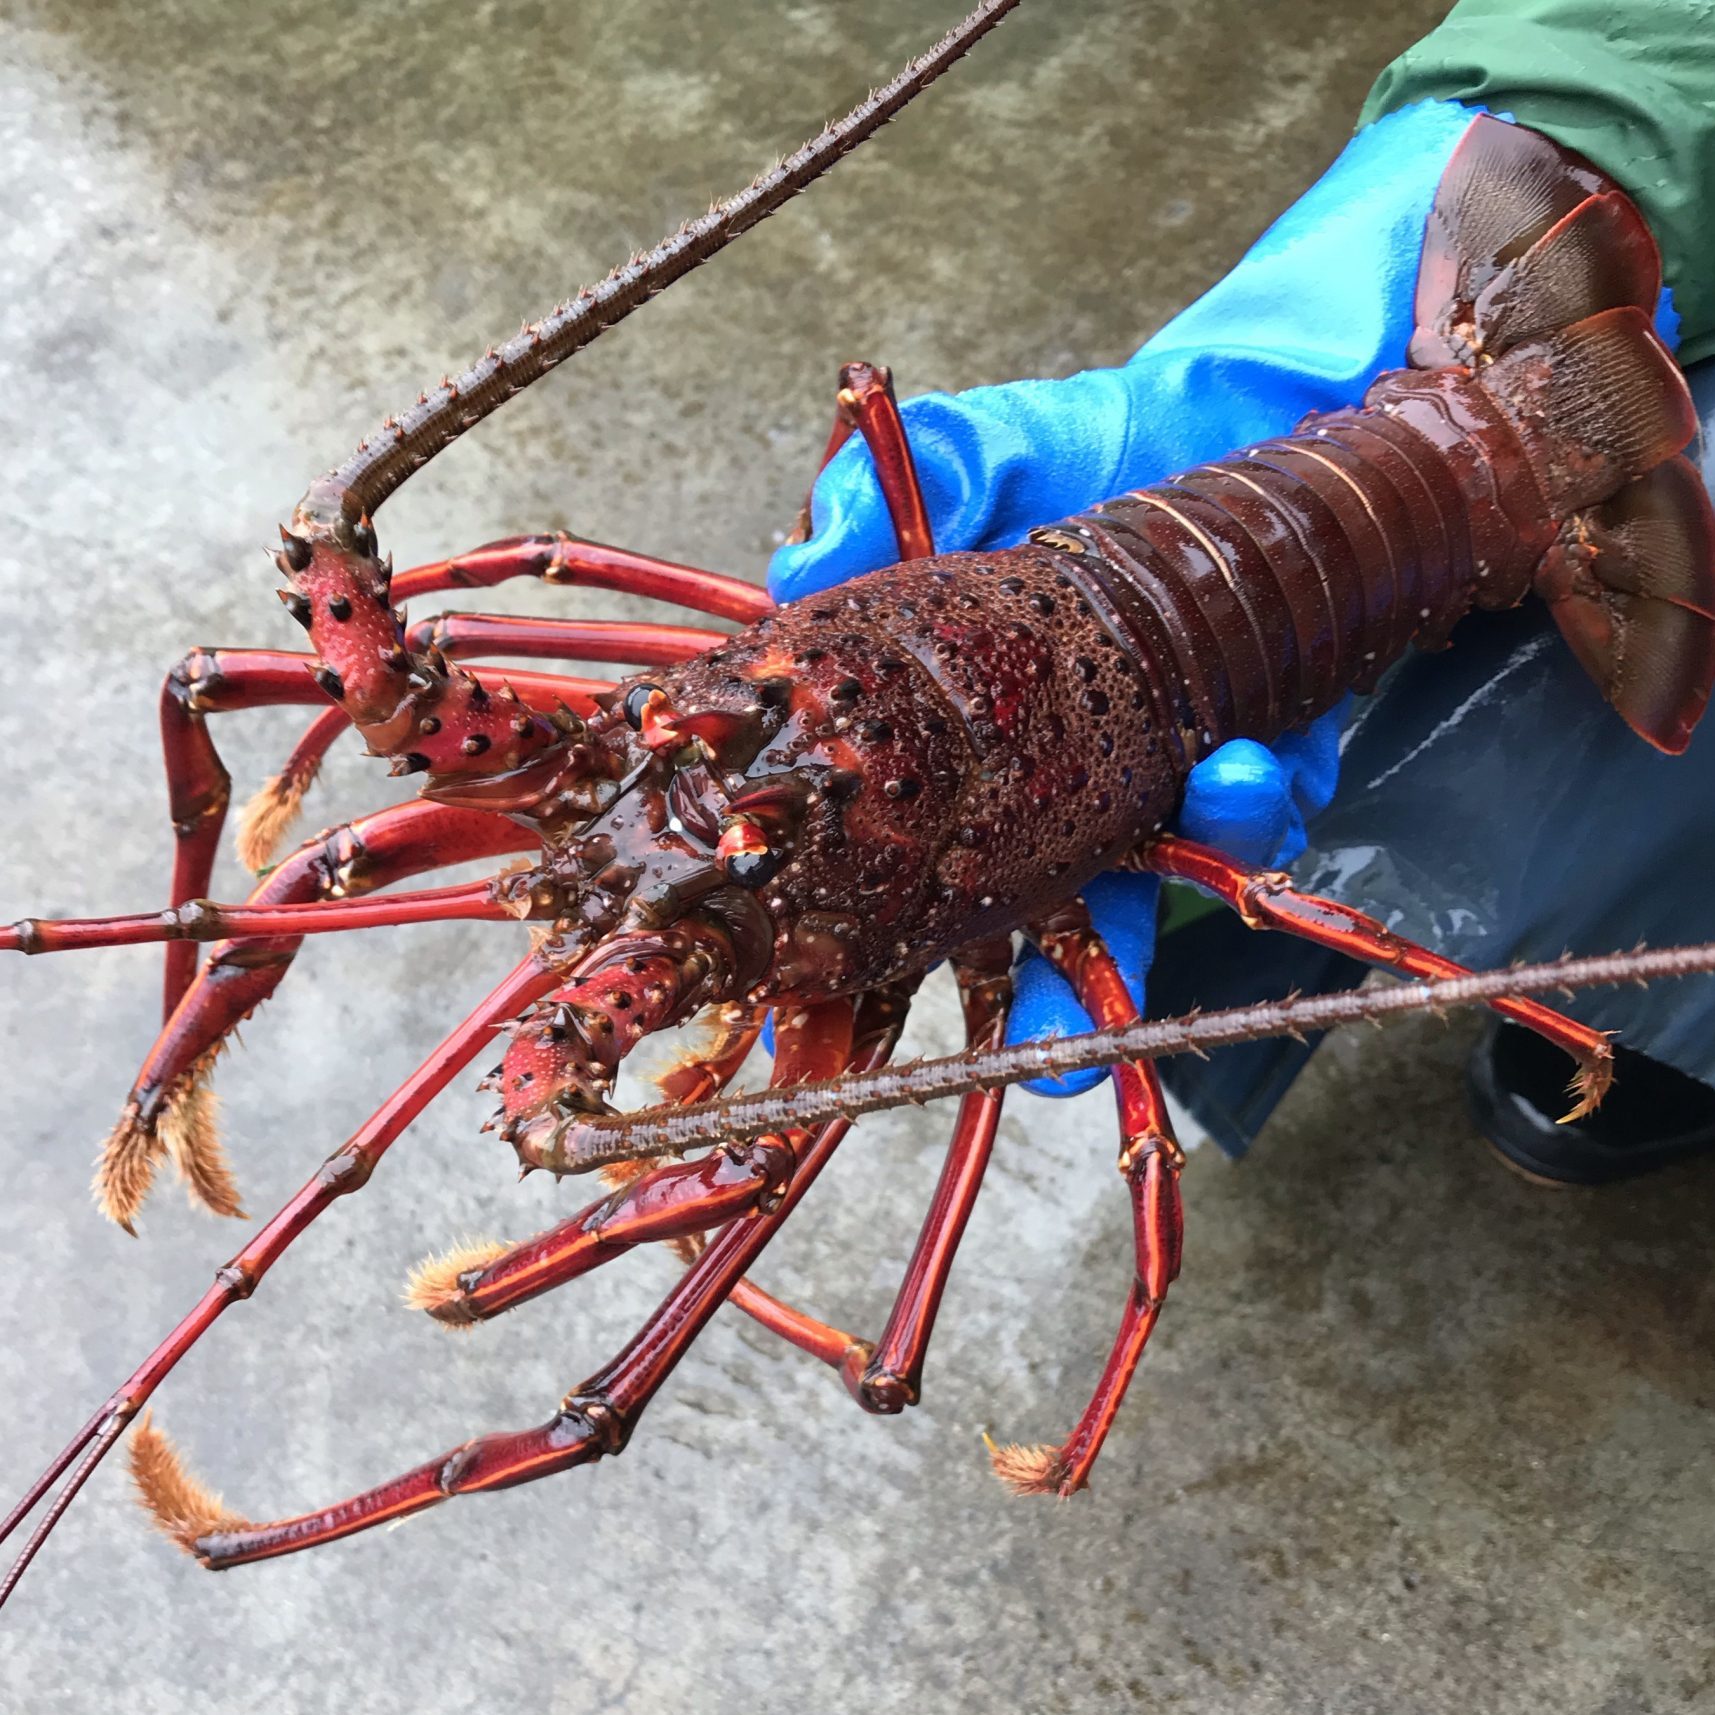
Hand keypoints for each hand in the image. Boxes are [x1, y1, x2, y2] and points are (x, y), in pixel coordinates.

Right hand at [768, 100, 1478, 1092]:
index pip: (907, 833)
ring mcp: (1149, 774)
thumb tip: (804, 556)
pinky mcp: (1250, 758)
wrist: (1269, 406)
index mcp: (966, 720)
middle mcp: (1049, 767)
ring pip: (1141, 887)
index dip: (877, 921)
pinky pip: (1247, 820)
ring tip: (1177, 830)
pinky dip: (1246, 809)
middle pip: (1021, 911)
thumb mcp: (994, 449)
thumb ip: (906, 486)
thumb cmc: (1108, 438)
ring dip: (1154, 900)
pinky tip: (1242, 766)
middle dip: (1030, 989)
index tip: (842, 995)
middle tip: (1030, 1045)